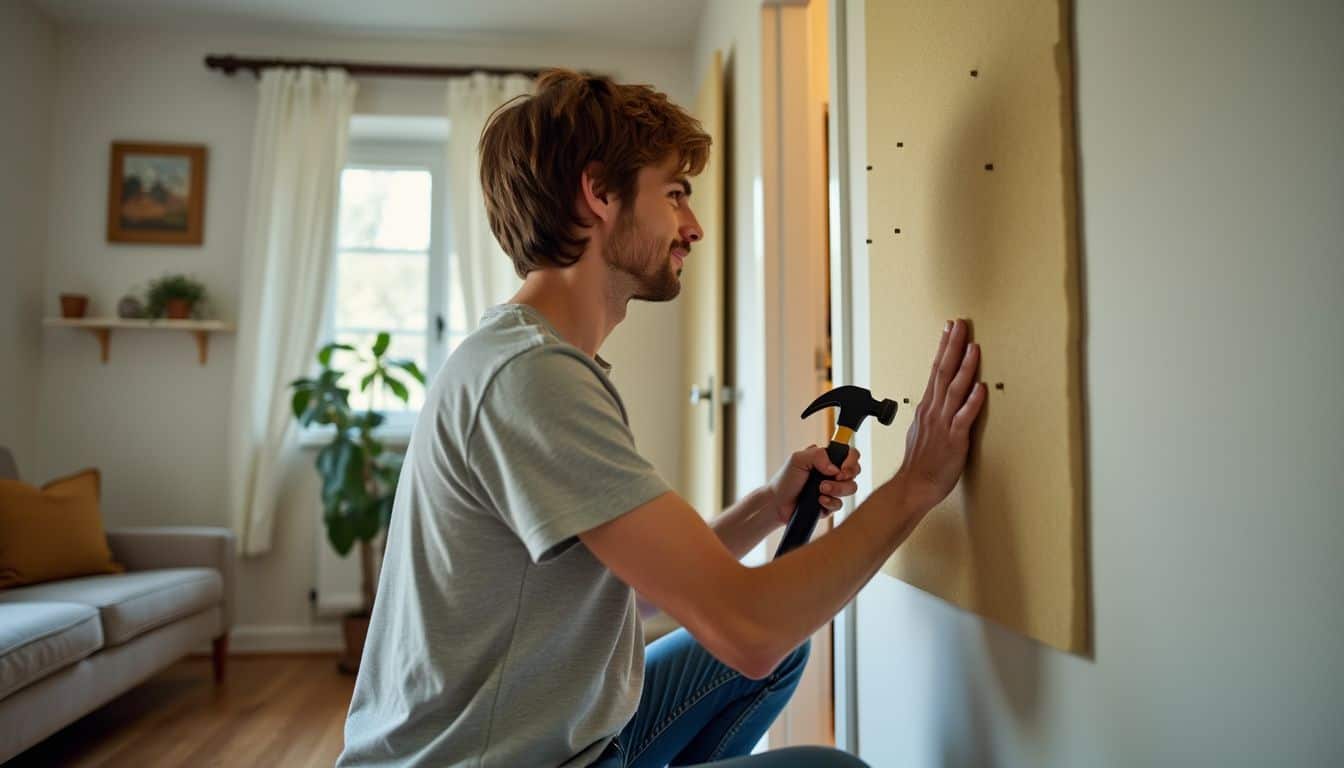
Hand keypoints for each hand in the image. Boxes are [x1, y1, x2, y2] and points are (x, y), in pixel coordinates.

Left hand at [767, 444, 862, 525]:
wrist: (777, 503)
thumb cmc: (785, 479)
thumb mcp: (797, 459)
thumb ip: (817, 455)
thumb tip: (834, 467)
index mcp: (827, 459)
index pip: (850, 454)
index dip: (851, 460)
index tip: (842, 468)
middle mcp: (832, 473)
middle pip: (855, 471)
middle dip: (846, 476)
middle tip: (835, 477)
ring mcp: (833, 489)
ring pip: (851, 488)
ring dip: (837, 489)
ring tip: (820, 490)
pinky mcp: (830, 505)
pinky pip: (840, 504)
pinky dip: (830, 502)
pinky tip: (819, 501)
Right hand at [893, 318, 986, 513]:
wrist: (913, 486)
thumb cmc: (919, 463)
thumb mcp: (919, 432)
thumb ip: (930, 414)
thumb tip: (935, 402)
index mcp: (926, 408)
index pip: (934, 371)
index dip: (943, 348)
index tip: (949, 330)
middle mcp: (933, 412)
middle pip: (943, 372)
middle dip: (952, 347)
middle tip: (959, 325)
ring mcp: (943, 424)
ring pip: (954, 389)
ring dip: (965, 367)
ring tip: (974, 347)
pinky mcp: (954, 439)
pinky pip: (964, 417)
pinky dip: (972, 402)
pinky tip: (980, 388)